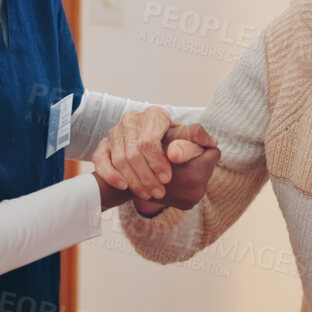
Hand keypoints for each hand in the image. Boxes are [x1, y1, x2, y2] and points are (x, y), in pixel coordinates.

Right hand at [94, 109, 215, 200]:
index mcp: (154, 116)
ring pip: (119, 159)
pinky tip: (124, 187)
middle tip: (159, 192)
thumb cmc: (173, 145)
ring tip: (148, 195)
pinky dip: (111, 175)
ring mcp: (115, 133)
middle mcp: (132, 120)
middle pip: (133, 152)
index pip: (150, 140)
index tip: (167, 179)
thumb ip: (197, 141)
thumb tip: (211, 143)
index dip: (157, 162)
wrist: (150, 153)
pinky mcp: (103, 146)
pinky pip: (101, 161)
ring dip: (134, 180)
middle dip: (146, 176)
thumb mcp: (188, 141)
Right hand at [141, 139, 219, 213]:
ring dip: (193, 169)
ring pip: (204, 176)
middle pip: (210, 166)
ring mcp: (191, 200)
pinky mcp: (187, 205)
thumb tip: (214, 141)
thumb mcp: (170, 136)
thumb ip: (192, 134)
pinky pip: (197, 186)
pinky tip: (176, 176)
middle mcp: (195, 191)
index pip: (213, 153)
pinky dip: (189, 180)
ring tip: (177, 166)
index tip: (189, 144)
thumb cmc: (149, 150)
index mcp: (194, 174)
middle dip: (198, 159)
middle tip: (181, 156)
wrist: (131, 179)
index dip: (201, 145)